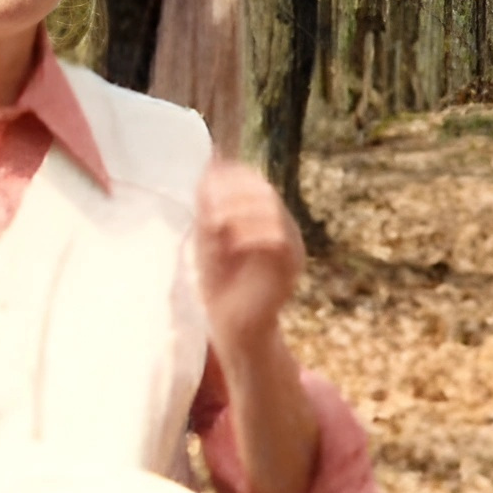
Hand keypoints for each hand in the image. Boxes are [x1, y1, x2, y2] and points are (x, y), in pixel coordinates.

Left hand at [194, 161, 305, 362]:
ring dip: (238, 212)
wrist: (232, 326)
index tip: (202, 185)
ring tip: (213, 225)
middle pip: (265, 193)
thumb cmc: (220, 283)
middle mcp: (282, 229)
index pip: (255, 184)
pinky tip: (230, 244)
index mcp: (265, 219)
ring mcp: (290, 247)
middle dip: (232, 194)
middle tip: (207, 208)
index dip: (230, 179)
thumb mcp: (210, 239)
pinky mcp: (289, 267)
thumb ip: (210, 206)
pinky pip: (278, 239)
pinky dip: (250, 235)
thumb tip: (209, 166)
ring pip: (273, 211)